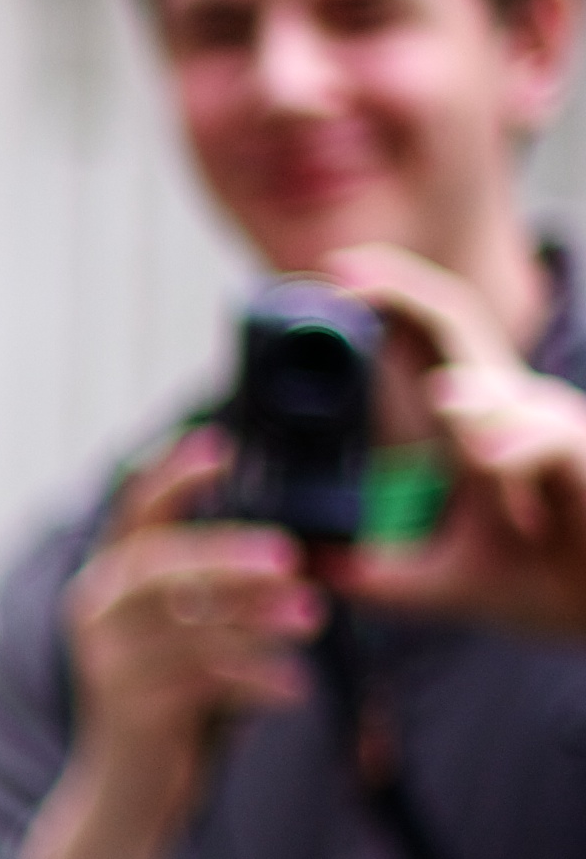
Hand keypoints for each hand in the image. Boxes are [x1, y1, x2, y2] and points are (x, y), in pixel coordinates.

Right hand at [18, 433, 320, 858]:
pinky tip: (294, 687)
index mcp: (111, 580)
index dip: (173, 475)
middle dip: (224, 556)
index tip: (220, 445)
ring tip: (312, 618)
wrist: (130, 792)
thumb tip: (294, 549)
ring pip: (185, 624)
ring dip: (254, 620)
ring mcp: (107, 663)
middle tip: (288, 556)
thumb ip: (218, 593)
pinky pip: (200, 682)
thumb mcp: (193, 635)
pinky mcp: (130, 710)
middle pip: (157, 566)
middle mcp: (96, 612)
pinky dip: (254, 680)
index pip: (134, 512)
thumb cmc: (176, 701)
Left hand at [319, 243, 585, 638]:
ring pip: (504, 393)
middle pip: (460, 328)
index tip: (328, 276)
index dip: (385, 297)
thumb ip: (378, 574)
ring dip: (467, 393)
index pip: (428, 338)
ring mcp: (551, 431)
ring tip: (429, 393)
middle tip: (344, 276)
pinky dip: (516, 444)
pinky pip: (551, 444)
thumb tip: (306, 569)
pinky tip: (482, 454)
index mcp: (476, 421)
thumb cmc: (538, 580)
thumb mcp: (442, 582)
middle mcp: (512, 410)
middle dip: (404, 293)